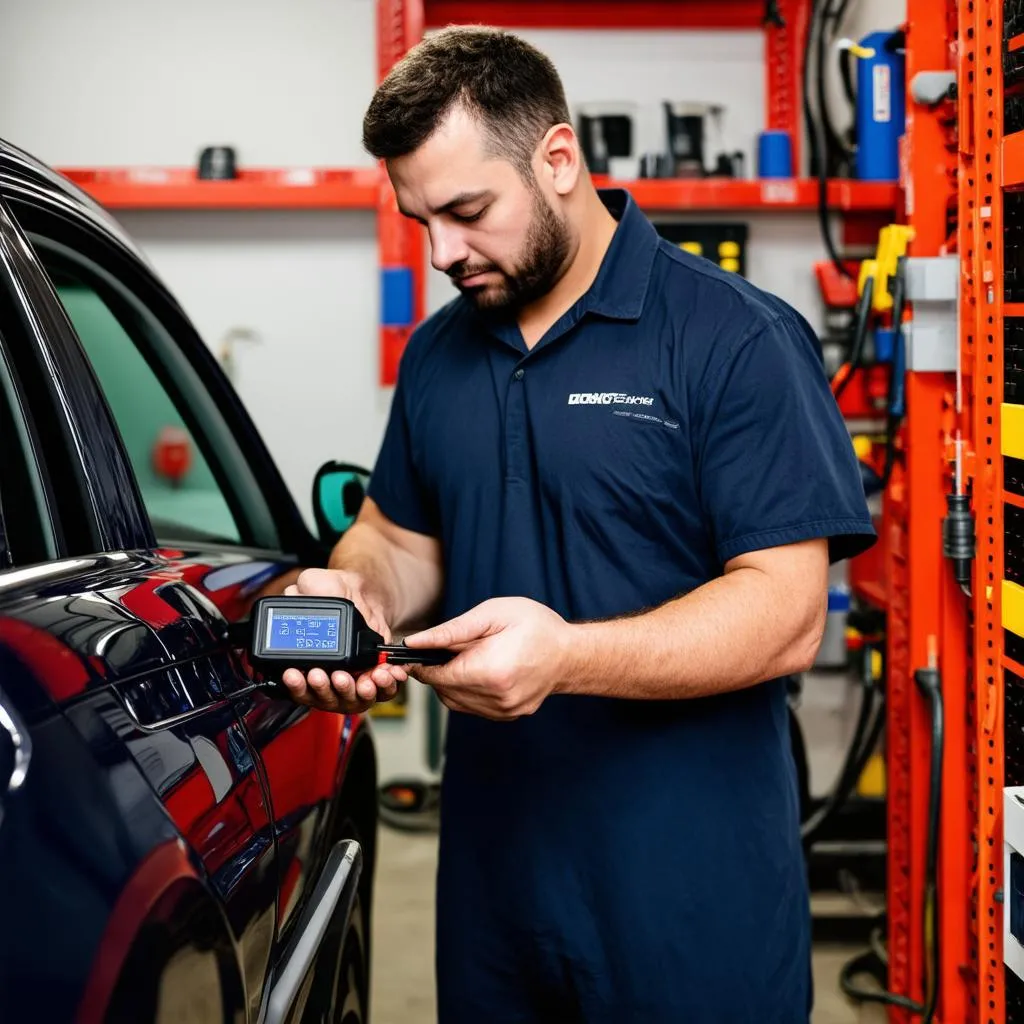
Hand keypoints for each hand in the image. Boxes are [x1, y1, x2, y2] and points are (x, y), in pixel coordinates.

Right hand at [279, 568, 406, 713]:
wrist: (364, 595)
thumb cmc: (334, 593)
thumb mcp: (313, 583)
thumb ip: (297, 591)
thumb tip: (290, 602)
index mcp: (303, 664)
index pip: (297, 687)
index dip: (297, 686)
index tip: (297, 674)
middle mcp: (325, 679)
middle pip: (323, 698)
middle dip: (324, 689)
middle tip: (327, 676)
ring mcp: (350, 683)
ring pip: (351, 699)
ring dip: (354, 691)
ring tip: (360, 680)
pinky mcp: (374, 681)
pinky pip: (380, 691)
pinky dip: (384, 686)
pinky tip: (385, 674)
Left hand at [403, 597, 571, 719]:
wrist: (571, 653)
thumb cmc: (535, 626)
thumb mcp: (492, 615)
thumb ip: (451, 631)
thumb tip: (415, 643)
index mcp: (491, 671)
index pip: (437, 677)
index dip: (421, 664)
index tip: (417, 652)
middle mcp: (497, 698)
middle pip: (444, 691)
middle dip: (437, 670)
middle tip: (448, 648)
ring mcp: (504, 711)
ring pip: (455, 702)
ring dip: (451, 682)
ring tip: (466, 658)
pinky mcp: (508, 715)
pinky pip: (472, 707)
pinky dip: (466, 691)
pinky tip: (478, 672)